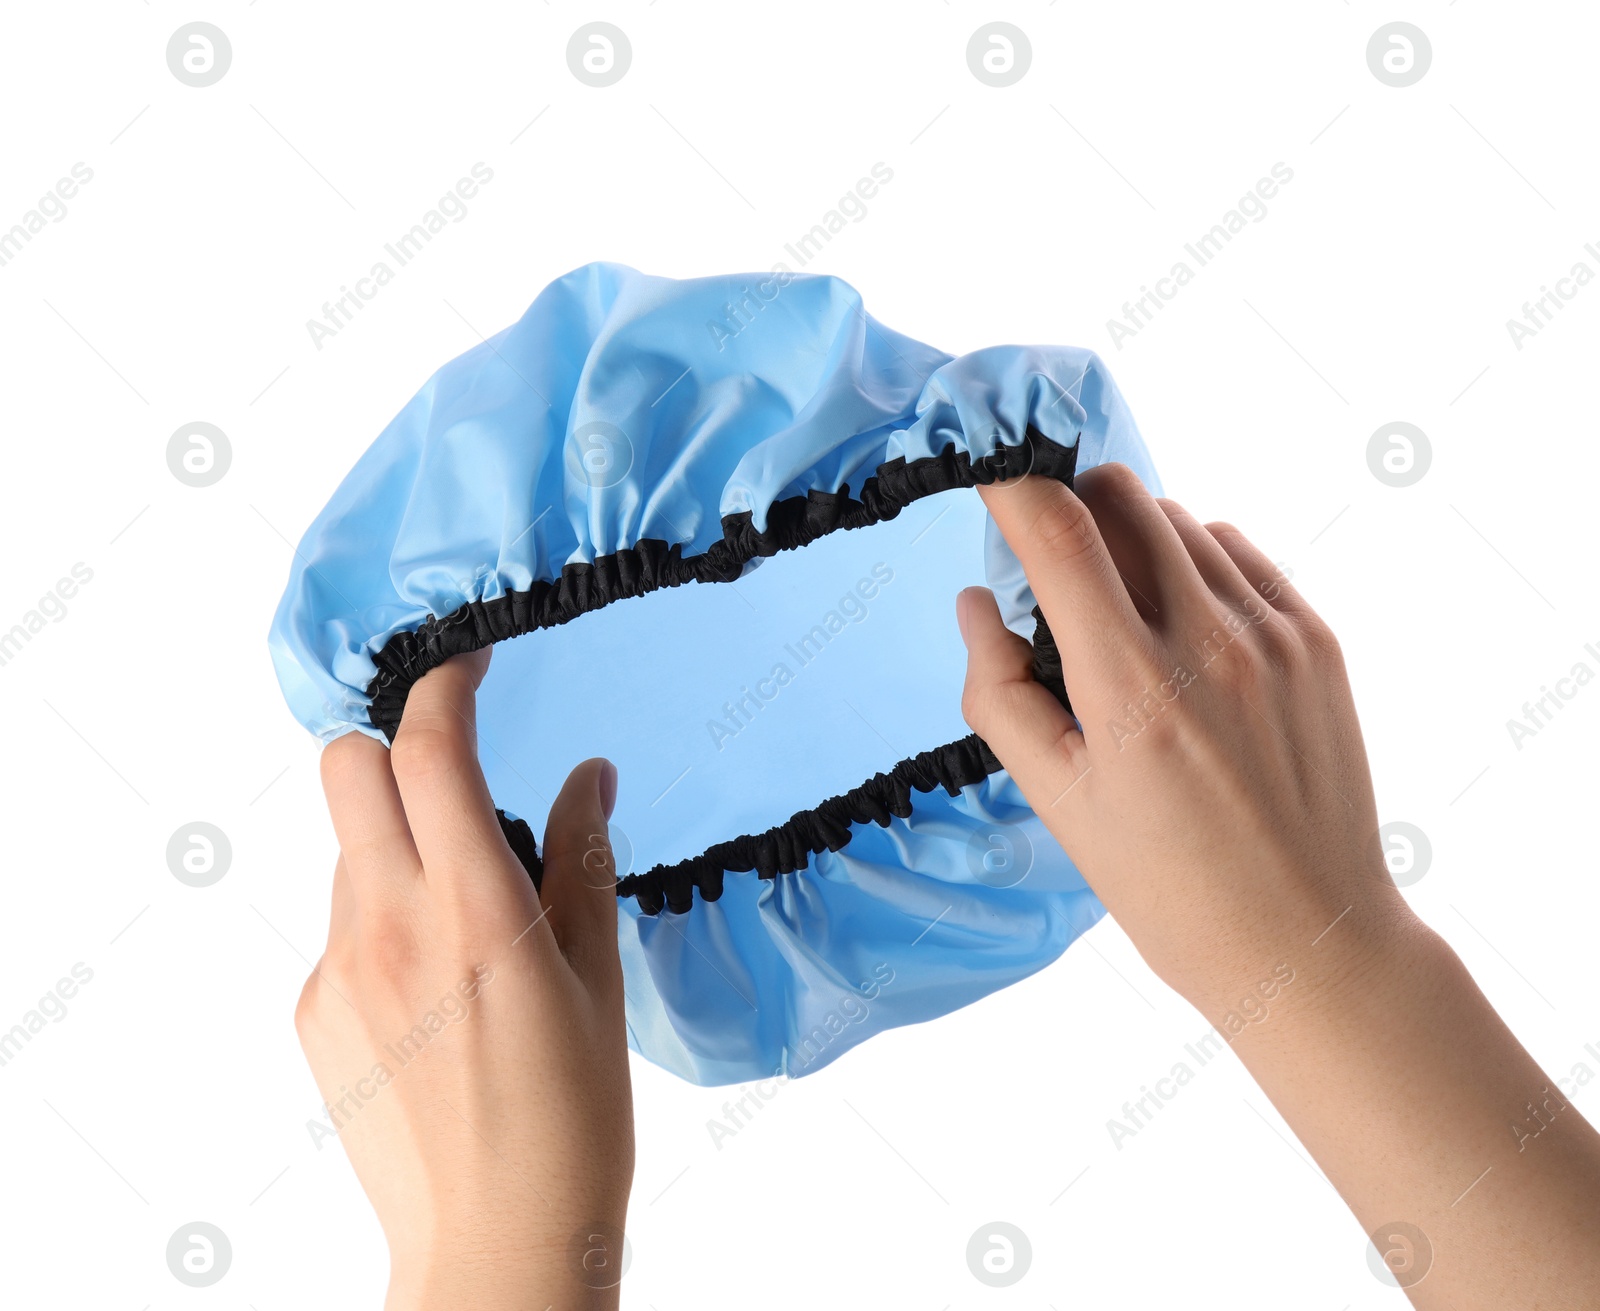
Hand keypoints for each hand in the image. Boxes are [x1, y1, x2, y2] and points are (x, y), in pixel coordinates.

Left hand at [295, 649, 633, 1309]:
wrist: (495, 1244)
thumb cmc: (571, 1123)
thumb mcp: (598, 981)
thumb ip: (583, 862)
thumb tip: (590, 776)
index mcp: (475, 915)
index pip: (430, 753)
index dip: (445, 685)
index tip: (469, 662)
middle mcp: (389, 929)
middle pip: (345, 769)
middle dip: (397, 747)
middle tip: (459, 783)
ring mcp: (338, 972)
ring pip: (348, 848)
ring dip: (399, 841)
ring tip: (468, 918)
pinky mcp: (313, 1012)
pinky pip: (342, 921)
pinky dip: (385, 913)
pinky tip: (437, 985)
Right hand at [958, 464, 1599, 1308]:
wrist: (1307, 939)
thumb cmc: (1167, 886)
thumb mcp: (1058, 805)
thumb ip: (1001, 694)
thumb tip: (977, 602)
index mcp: (1131, 688)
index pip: (1059, 531)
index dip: (1012, 488)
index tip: (989, 482)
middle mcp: (1209, 642)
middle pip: (1121, 496)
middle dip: (1069, 509)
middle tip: (1054, 576)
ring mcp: (1274, 634)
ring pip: (1180, 518)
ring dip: (1132, 541)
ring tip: (1125, 621)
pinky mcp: (1317, 638)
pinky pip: (1238, 552)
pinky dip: (1194, 564)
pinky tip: (1184, 629)